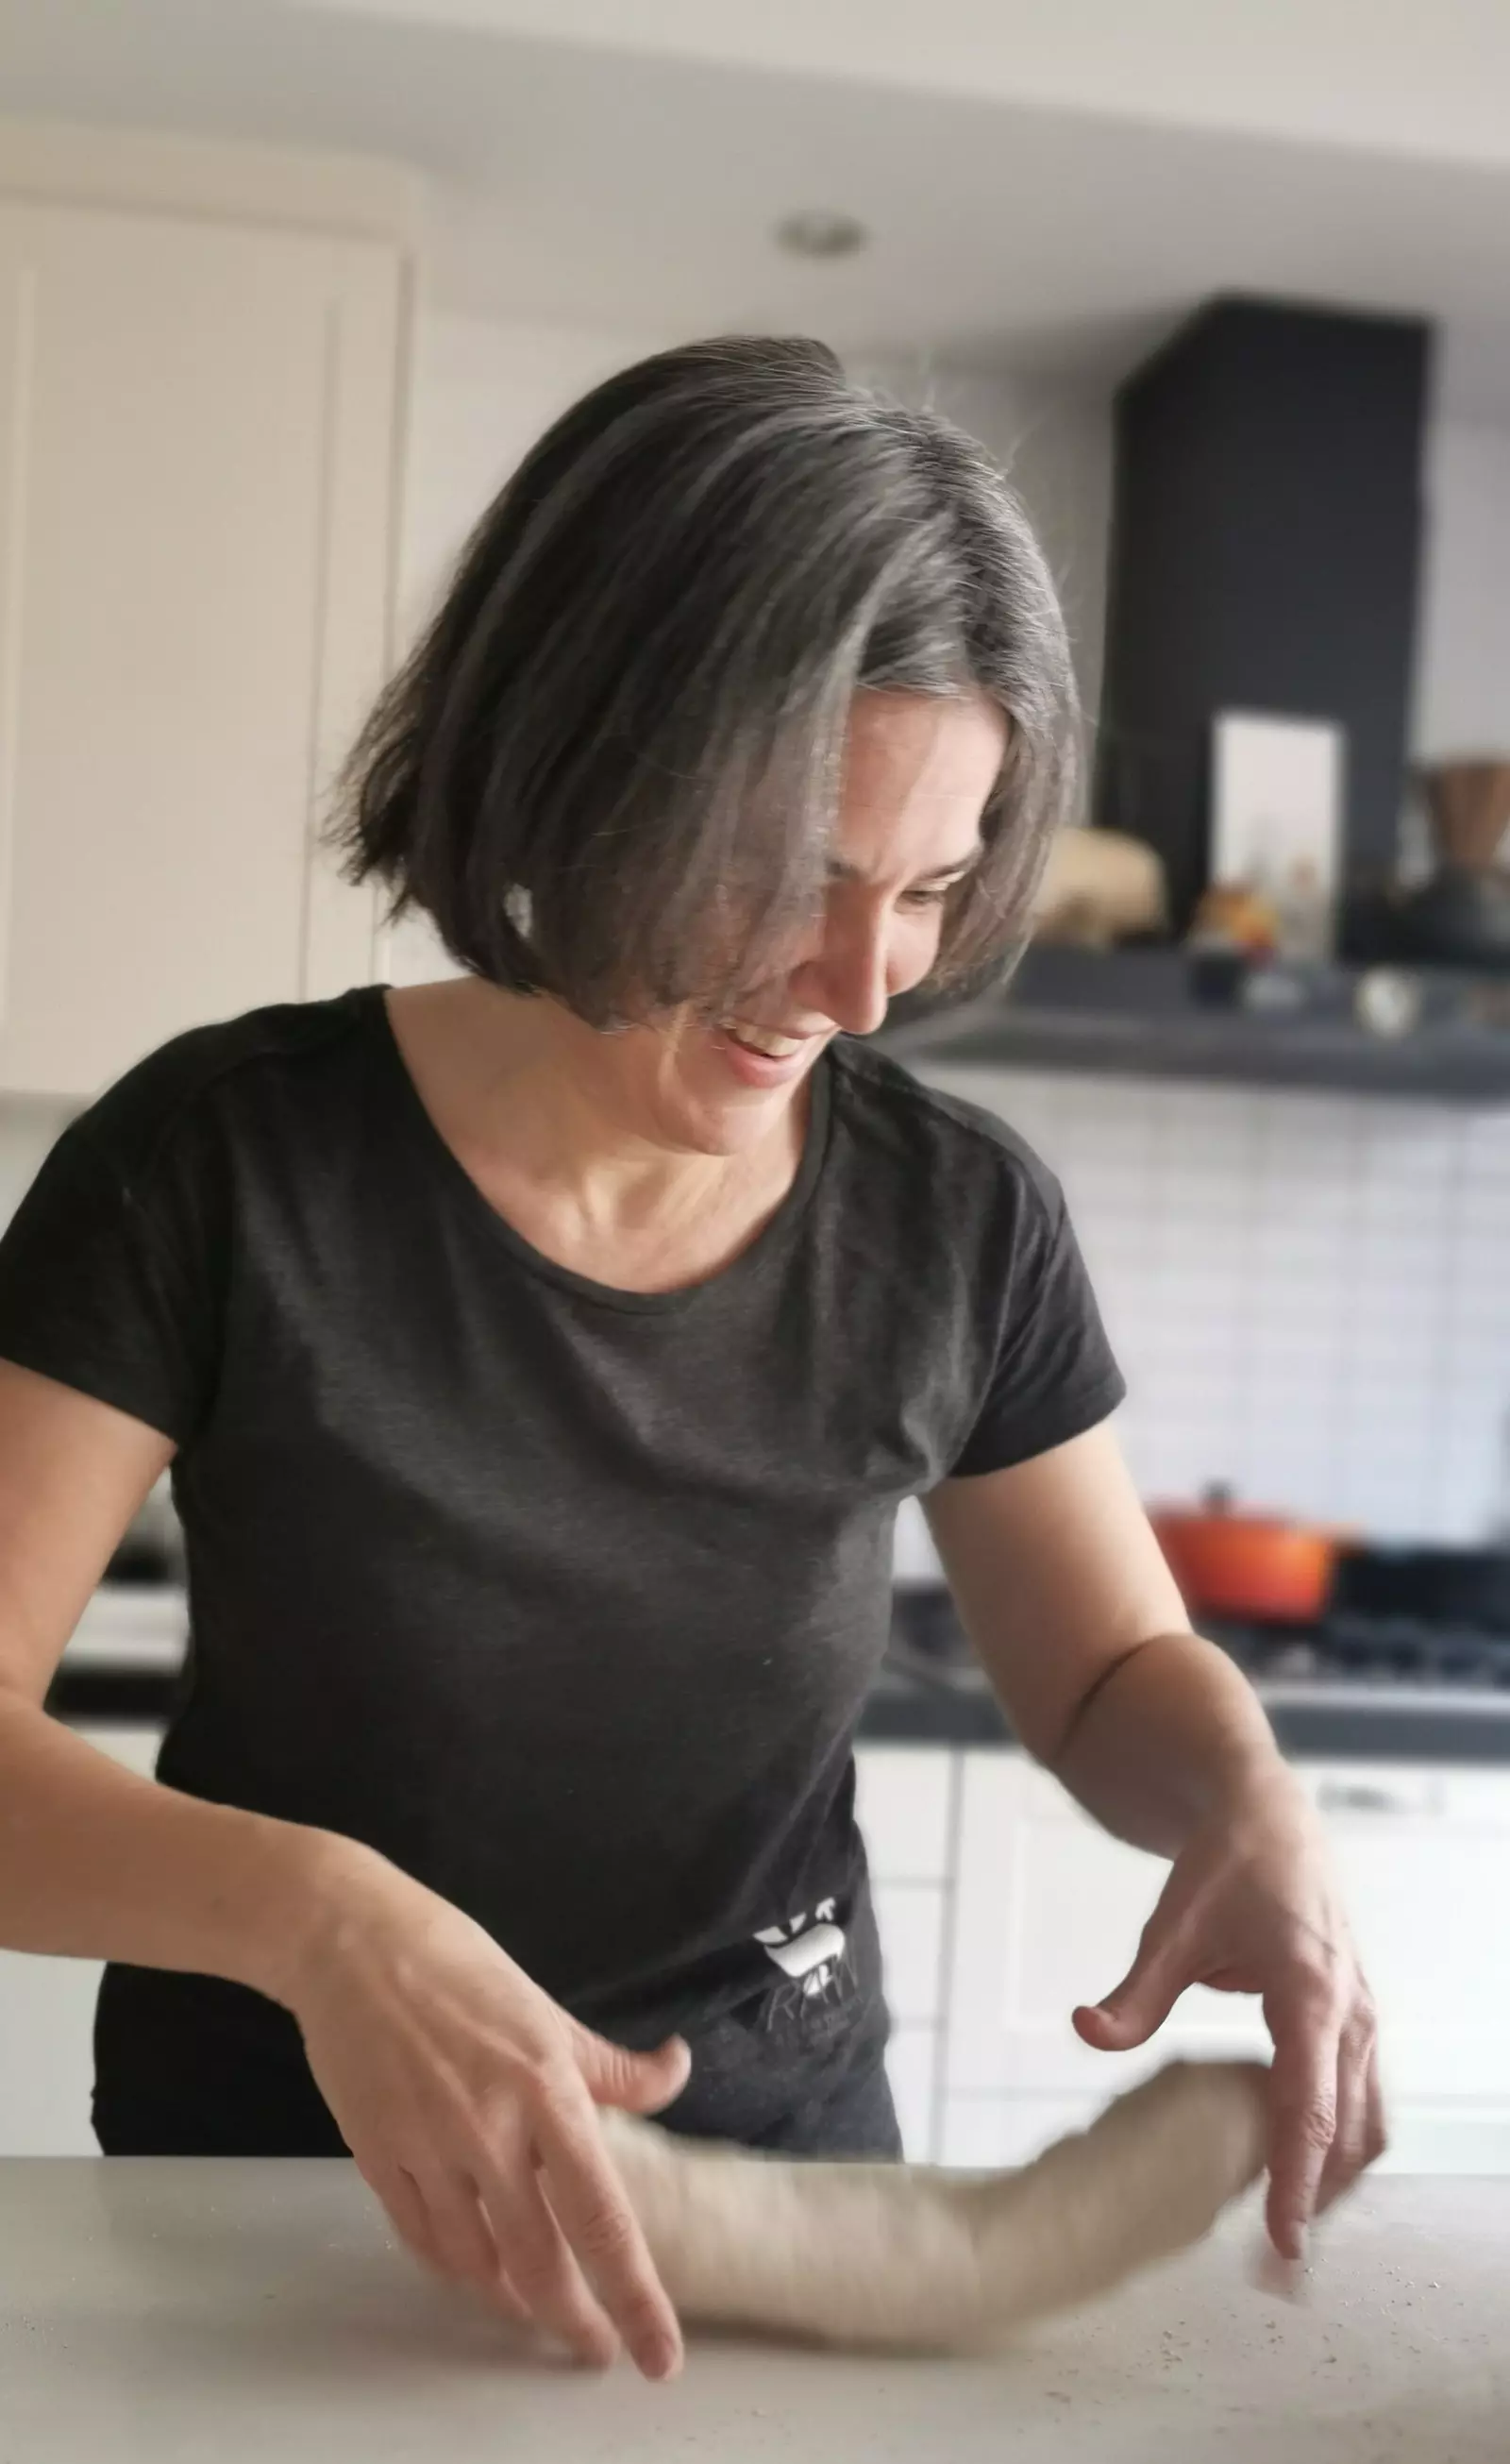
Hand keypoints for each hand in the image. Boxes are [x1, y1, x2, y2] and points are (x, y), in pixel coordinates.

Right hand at [284, 1845, 690, 2376]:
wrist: (353, 1945)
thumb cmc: (459, 1966)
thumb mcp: (549, 2011)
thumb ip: (613, 2066)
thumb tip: (677, 2070)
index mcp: (547, 2092)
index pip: (602, 2216)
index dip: (634, 2295)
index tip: (656, 2353)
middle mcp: (491, 2133)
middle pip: (541, 2263)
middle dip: (573, 2323)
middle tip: (597, 2349)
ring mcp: (429, 2150)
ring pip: (477, 2265)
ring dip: (512, 2302)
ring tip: (538, 2311)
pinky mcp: (379, 2158)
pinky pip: (423, 2241)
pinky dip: (455, 2269)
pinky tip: (476, 2271)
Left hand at [1071, 1770, 1384, 2260]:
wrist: (1270, 1816)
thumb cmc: (1226, 1867)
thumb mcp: (1171, 1924)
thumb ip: (1136, 1991)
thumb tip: (1086, 2031)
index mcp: (1311, 1992)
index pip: (1309, 2107)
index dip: (1296, 2180)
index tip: (1283, 2242)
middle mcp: (1353, 2014)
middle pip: (1349, 2133)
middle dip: (1317, 2200)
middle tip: (1273, 2266)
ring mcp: (1362, 2020)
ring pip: (1366, 2123)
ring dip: (1333, 2178)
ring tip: (1284, 2233)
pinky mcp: (1356, 2023)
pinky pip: (1360, 2100)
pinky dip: (1336, 2144)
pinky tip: (1294, 2172)